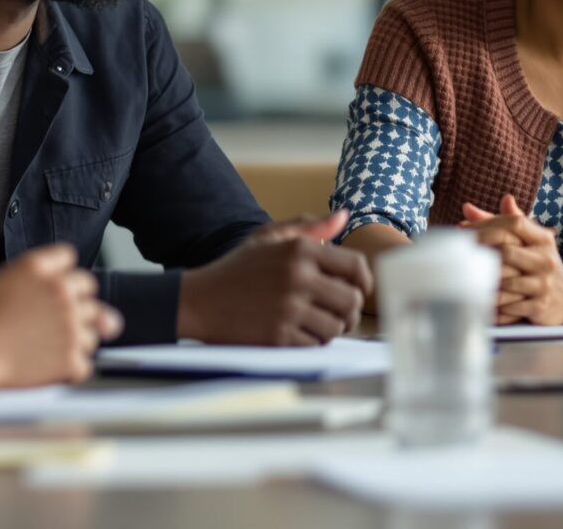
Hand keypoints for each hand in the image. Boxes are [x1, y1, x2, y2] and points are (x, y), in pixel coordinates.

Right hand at [0, 243, 123, 395]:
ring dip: (81, 336)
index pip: (67, 257)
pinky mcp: (70, 357)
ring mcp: (69, 324)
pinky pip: (86, 363)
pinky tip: (59, 371)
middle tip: (66, 315)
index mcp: (35, 268)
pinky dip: (74, 370)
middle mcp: (59, 291)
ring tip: (62, 346)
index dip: (62, 270)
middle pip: (89, 288)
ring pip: (96, 327)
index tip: (56, 283)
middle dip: (80, 299)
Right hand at [177, 211, 373, 344]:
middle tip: (336, 313)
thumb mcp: (268, 238)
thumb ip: (309, 226)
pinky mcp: (278, 336)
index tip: (357, 290)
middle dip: (348, 311)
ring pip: (336, 327)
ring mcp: (288, 308)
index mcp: (300, 249)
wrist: (198, 300)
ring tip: (314, 322)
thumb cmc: (237, 269)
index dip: (364, 282)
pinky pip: (315, 345)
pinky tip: (296, 332)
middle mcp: (298, 276)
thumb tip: (344, 217)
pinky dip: (310, 342)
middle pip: (351, 301)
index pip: (356, 267)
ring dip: (330, 329)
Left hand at [464, 196, 562, 325]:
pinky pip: (510, 307)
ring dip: (484, 281)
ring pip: (506, 281)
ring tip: (463, 278)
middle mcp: (545, 260)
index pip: (515, 224)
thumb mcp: (529, 240)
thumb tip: (467, 208)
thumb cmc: (540, 263)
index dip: (487, 224)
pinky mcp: (540, 307)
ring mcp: (543, 284)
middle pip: (506, 251)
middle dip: (480, 253)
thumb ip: (498, 225)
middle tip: (457, 255)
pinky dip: (493, 306)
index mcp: (542, 240)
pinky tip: (479, 302)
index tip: (463, 229)